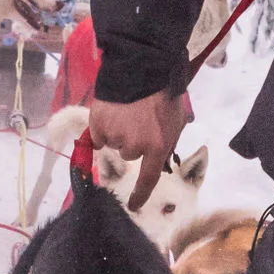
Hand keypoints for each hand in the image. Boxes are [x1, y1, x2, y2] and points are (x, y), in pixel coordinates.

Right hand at [88, 89, 189, 210]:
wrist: (144, 67)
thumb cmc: (165, 93)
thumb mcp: (176, 120)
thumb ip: (167, 140)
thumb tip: (158, 154)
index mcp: (157, 147)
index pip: (148, 179)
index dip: (140, 194)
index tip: (134, 206)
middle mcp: (134, 146)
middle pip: (129, 154)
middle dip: (132, 140)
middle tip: (138, 120)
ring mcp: (115, 135)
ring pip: (114, 142)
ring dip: (118, 131)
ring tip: (126, 110)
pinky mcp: (98, 123)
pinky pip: (98, 134)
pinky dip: (102, 126)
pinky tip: (111, 111)